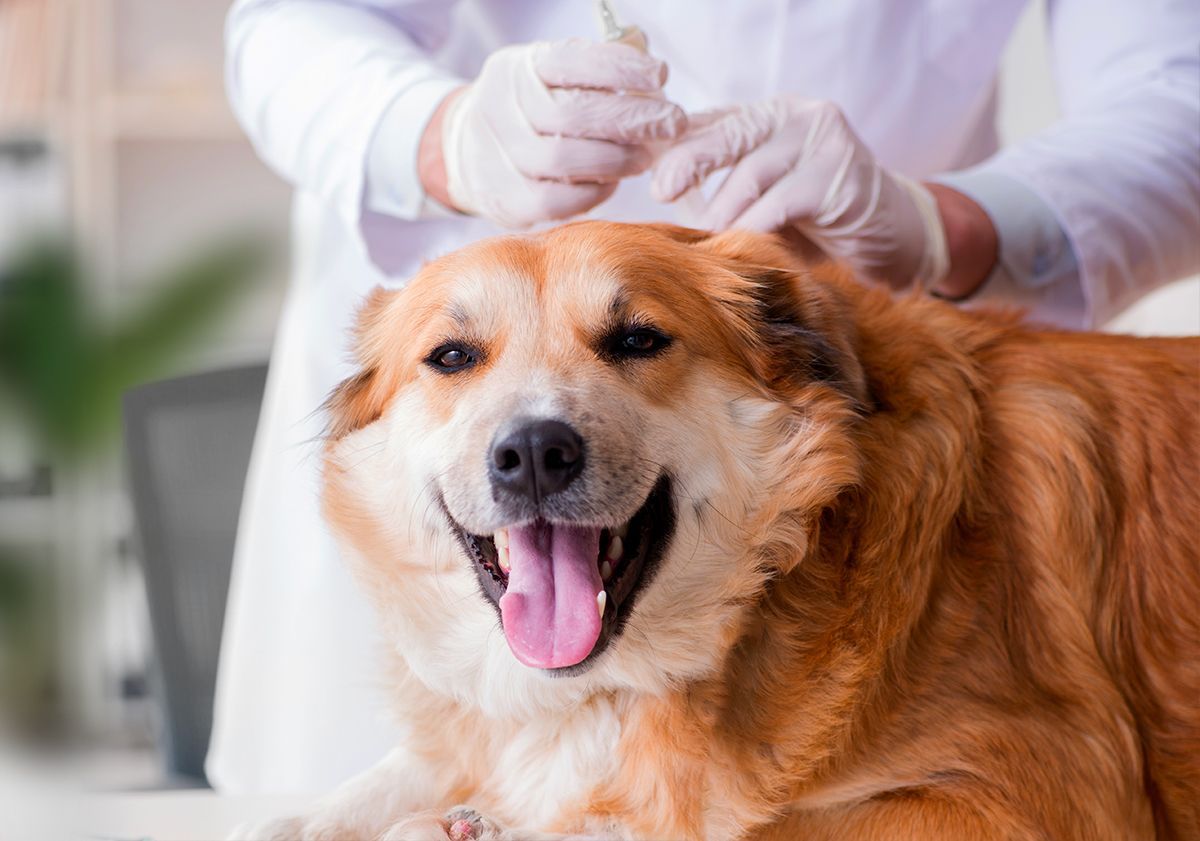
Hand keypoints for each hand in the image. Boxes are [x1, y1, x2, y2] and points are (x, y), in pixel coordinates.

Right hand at [430, 39, 685, 228]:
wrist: (467, 153)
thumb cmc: (530, 111)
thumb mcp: (551, 76)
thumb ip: (596, 72)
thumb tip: (653, 78)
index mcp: (517, 69)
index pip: (570, 63)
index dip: (620, 68)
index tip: (660, 75)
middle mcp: (500, 108)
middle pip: (570, 115)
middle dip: (630, 118)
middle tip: (671, 122)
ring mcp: (497, 157)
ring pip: (562, 159)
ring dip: (615, 158)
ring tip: (645, 156)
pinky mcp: (507, 201)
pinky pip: (558, 200)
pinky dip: (594, 190)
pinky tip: (613, 181)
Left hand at [652, 96, 951, 290]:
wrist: (893, 237)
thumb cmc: (818, 221)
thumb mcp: (766, 196)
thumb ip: (725, 185)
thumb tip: (661, 193)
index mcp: (772, 116)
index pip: (714, 122)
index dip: (677, 145)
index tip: (649, 174)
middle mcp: (797, 116)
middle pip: (728, 136)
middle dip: (688, 164)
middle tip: (662, 191)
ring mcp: (823, 141)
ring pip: (751, 174)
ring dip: (722, 213)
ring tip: (705, 239)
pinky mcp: (839, 176)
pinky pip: (780, 204)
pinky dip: (754, 228)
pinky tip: (742, 247)